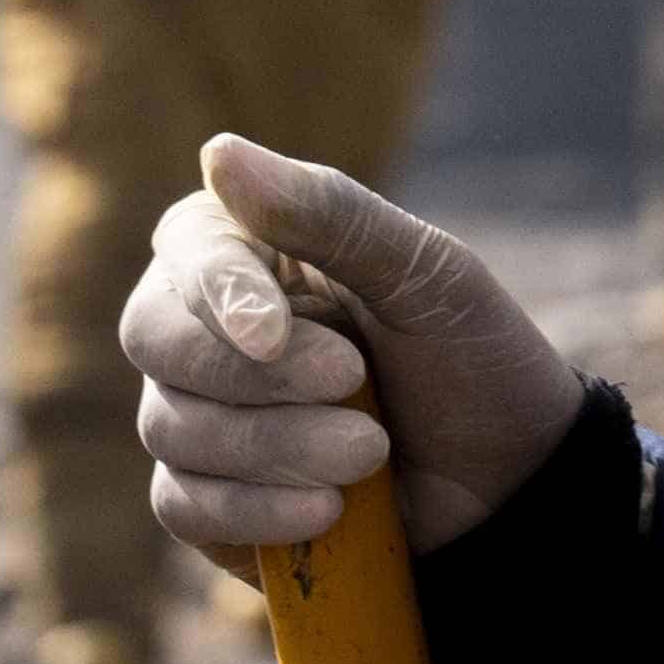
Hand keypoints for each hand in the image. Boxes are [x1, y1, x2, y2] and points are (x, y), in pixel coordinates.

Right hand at [124, 135, 585, 568]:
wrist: (508, 478)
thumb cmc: (467, 354)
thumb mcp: (423, 274)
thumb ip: (328, 213)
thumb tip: (217, 152)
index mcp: (253, 249)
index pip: (188, 253)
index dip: (221, 294)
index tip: (273, 331)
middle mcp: (207, 325)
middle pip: (155, 336)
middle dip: (256, 375)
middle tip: (354, 382)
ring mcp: (198, 413)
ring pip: (172, 427)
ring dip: (277, 448)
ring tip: (370, 451)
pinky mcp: (207, 498)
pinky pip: (182, 505)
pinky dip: (255, 511)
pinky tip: (329, 511)